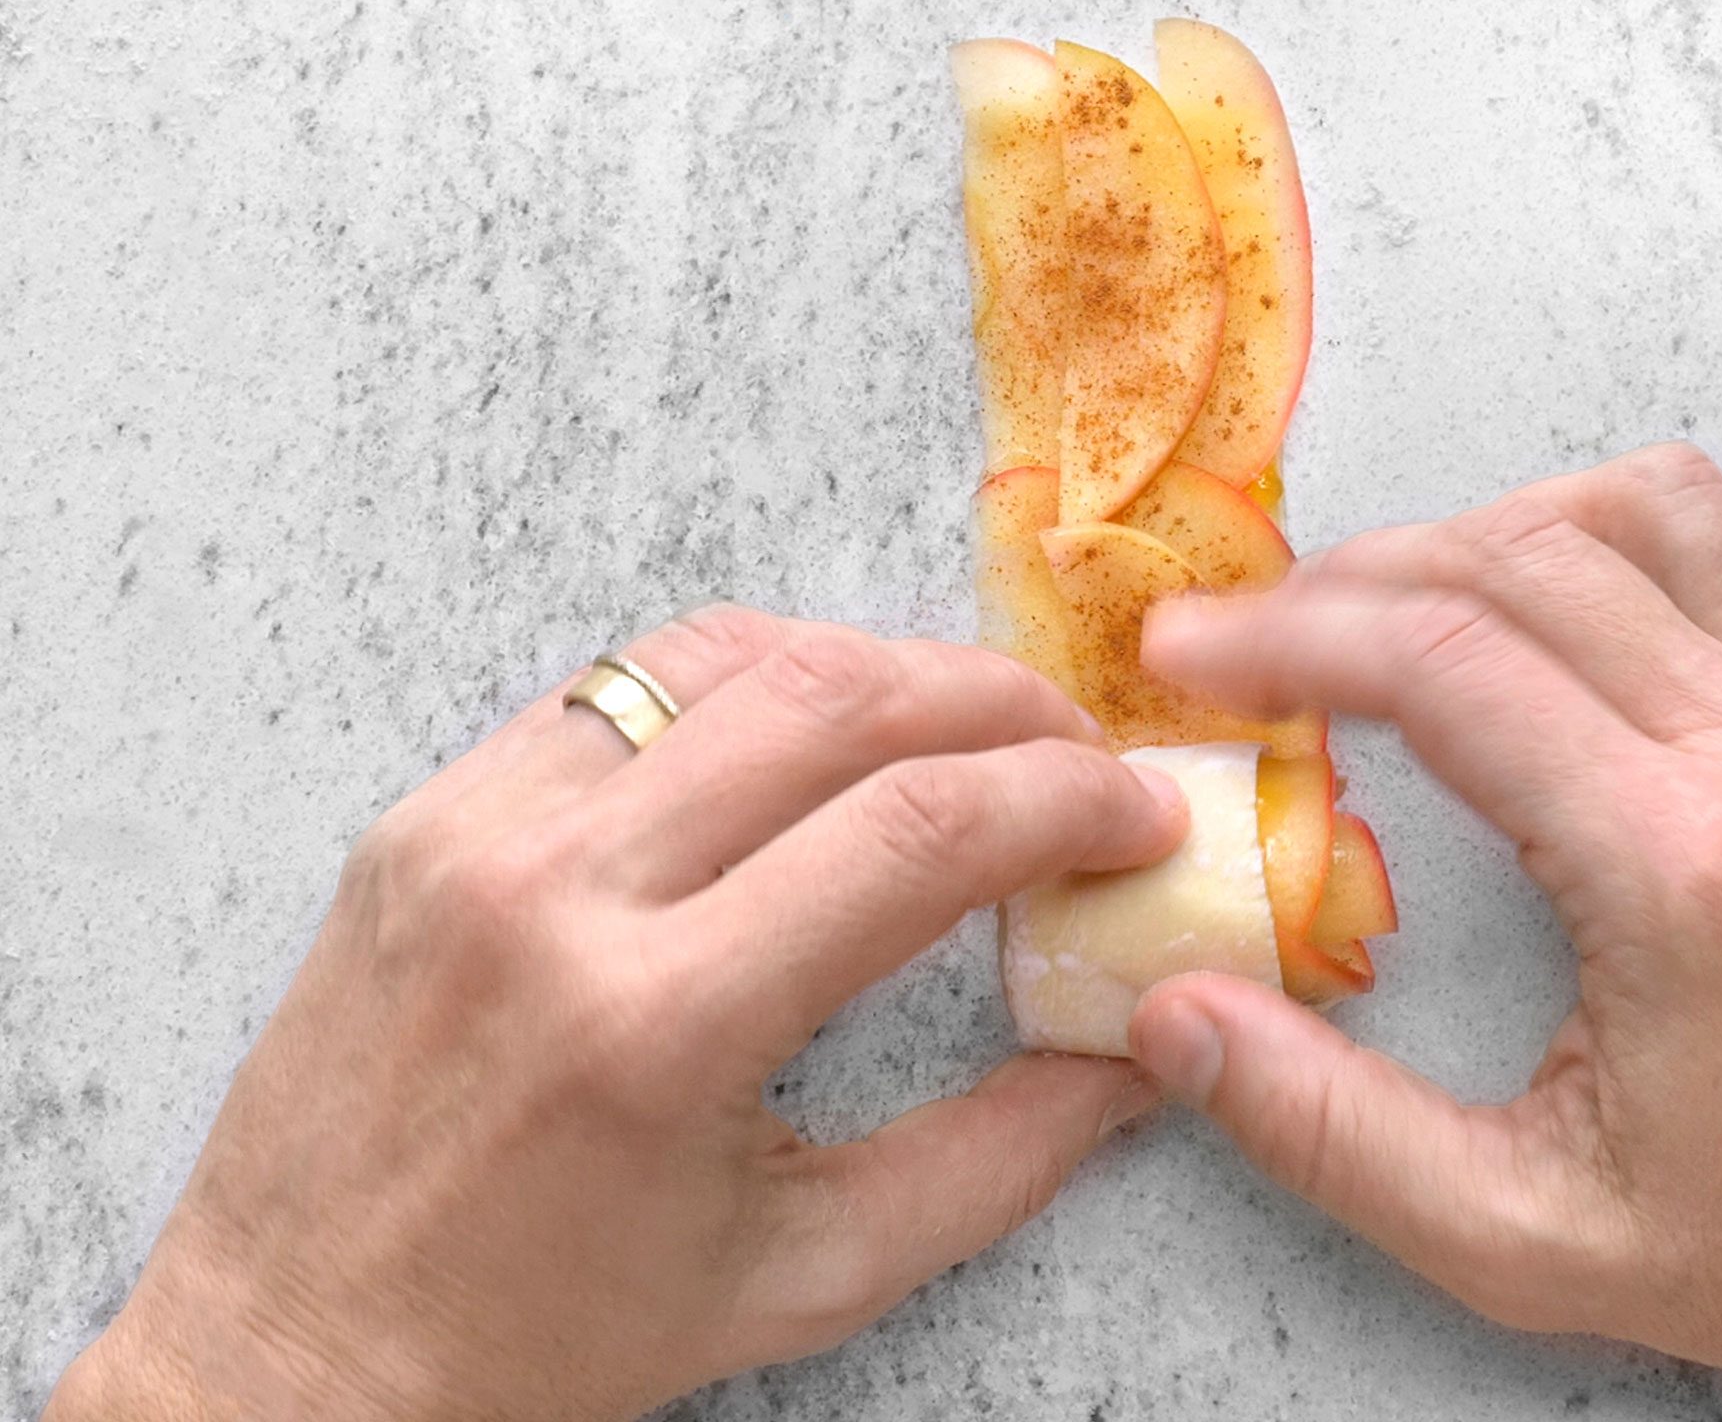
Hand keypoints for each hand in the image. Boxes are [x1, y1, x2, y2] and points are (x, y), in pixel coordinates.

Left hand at [45, 606, 1185, 1421]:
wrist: (294, 1355)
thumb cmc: (541, 1340)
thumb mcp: (804, 1277)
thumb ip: (1001, 1159)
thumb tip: (1138, 1057)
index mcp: (658, 1026)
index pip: (915, 830)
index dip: (1064, 799)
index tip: (1136, 813)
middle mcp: (554, 895)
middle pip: (834, 700)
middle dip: (996, 704)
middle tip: (1074, 752)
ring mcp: (471, 834)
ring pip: (724, 658)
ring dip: (877, 666)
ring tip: (958, 727)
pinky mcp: (423, 816)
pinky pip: (617, 686)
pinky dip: (745, 683)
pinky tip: (807, 729)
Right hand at [1130, 444, 1721, 1419]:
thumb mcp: (1526, 1239)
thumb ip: (1327, 1130)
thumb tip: (1175, 1019)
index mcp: (1681, 866)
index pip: (1447, 662)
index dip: (1288, 636)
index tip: (1191, 652)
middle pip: (1519, 562)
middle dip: (1348, 577)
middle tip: (1248, 634)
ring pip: (1639, 510)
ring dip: (1487, 530)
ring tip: (1392, 608)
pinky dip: (1611, 533)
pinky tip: (1547, 599)